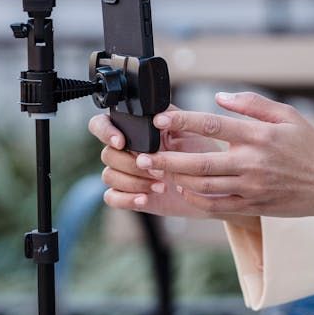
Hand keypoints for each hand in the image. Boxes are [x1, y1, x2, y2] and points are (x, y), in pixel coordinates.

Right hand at [88, 107, 224, 219]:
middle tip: (156, 170)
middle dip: (130, 163)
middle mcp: (127, 151)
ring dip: (133, 181)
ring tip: (160, 185)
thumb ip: (171, 118)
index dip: (105, 131)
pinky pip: (112, 197)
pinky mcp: (129, 195)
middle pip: (107, 154)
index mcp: (136, 131)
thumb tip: (157, 116)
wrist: (211, 187)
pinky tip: (145, 198)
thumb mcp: (190, 130)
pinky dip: (126, 198)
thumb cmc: (202, 153)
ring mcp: (127, 173)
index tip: (121, 141)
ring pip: (108, 175)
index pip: (102, 124)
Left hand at [135, 92, 313, 225]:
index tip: (161, 119)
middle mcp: (252, 162)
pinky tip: (183, 189)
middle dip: (167, 159)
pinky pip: (216, 205)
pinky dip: (196, 199)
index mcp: (259, 135)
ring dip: (176, 178)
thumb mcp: (288, 115)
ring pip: (204, 185)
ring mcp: (251, 186)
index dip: (183, 121)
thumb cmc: (311, 146)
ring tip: (156, 171)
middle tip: (144, 154)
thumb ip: (252, 104)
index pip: (213, 125)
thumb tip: (220, 97)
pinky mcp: (253, 204)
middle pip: (200, 161)